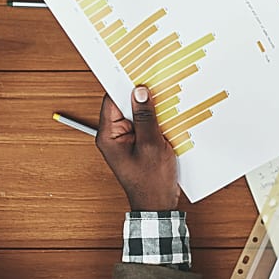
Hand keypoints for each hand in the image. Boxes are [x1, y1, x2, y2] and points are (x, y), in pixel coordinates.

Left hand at [95, 86, 180, 210]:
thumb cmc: (151, 181)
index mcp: (108, 135)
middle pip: (126, 106)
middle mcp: (114, 136)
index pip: (112, 100)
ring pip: (138, 115)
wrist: (158, 206)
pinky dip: (157, 120)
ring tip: (167, 98)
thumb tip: (140, 92)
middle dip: (142, 96)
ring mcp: (127, 140)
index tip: (140, 72)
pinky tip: (170, 116)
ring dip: (152, 109)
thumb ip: (145, 117)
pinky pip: (146, 125)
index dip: (126, 85)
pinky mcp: (139, 144)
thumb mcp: (151, 145)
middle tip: (158, 82)